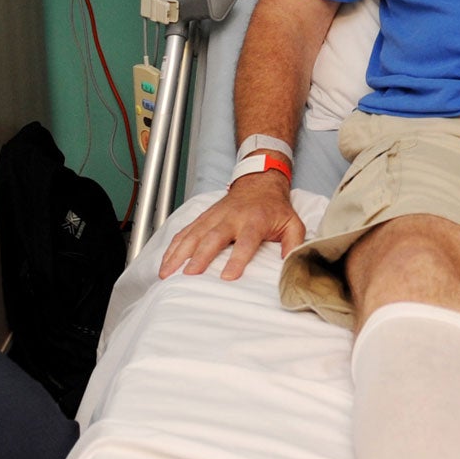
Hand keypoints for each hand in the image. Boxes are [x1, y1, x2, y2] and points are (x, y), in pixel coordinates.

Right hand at [160, 176, 305, 280]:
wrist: (259, 181)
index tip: (227, 277)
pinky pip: (185, 231)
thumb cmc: (276, 208)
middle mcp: (231, 218)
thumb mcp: (293, 223)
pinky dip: (173, 247)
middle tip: (189, 275)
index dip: (237, 259)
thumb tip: (291, 265)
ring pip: (194, 234)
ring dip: (180, 254)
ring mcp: (214, 216)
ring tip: (168, 273)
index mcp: (255, 220)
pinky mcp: (204, 217)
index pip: (246, 241)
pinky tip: (165, 262)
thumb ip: (294, 244)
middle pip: (213, 238)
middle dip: (200, 256)